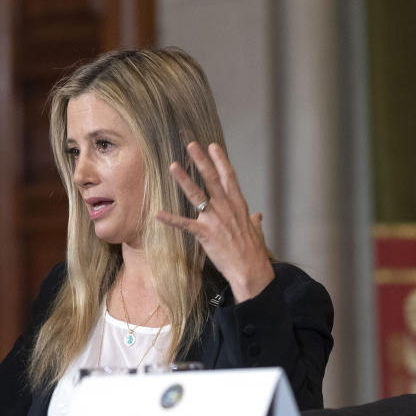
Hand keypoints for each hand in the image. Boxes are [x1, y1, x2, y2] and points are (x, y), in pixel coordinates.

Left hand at [156, 142, 273, 301]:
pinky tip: (157, 213)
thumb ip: (254, 221)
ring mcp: (215, 220)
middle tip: (191, 145)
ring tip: (173, 165)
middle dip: (201, 161)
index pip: (229, 177)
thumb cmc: (254, 253)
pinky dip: (170, 219)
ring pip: (197, 195)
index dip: (220, 160)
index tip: (212, 146)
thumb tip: (257, 216)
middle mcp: (226, 208)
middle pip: (212, 179)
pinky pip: (184, 224)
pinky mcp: (205, 234)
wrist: (250, 269)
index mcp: (239, 206)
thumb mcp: (256, 232)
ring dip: (184, 179)